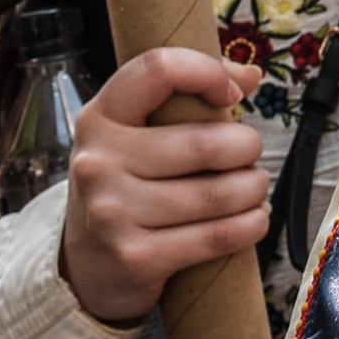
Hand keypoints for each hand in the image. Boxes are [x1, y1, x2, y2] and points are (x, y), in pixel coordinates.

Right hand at [57, 47, 269, 328]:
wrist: (85, 269)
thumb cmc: (124, 189)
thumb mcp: (133, 138)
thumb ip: (185, 98)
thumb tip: (249, 76)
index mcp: (99, 119)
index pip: (158, 69)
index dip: (206, 72)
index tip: (231, 96)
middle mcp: (98, 162)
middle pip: (204, 143)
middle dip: (247, 148)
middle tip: (250, 156)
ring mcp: (111, 213)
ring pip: (217, 193)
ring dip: (253, 189)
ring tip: (254, 188)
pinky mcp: (134, 258)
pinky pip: (216, 237)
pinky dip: (249, 225)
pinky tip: (252, 220)